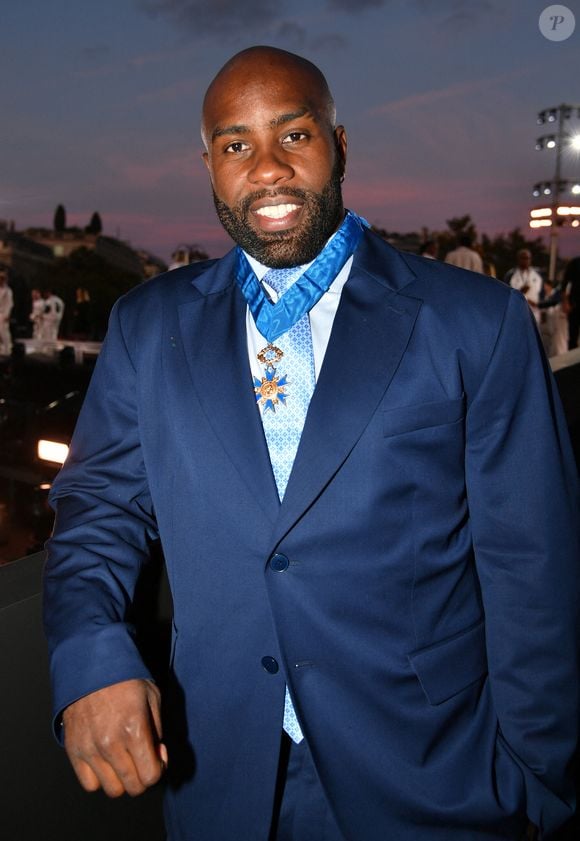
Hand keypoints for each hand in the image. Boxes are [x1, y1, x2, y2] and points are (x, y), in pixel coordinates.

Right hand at [62, 678, 167, 797]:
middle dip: (143, 777)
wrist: (91, 665)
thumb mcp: (152, 697)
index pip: (151, 776)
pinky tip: (106, 761)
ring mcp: (90, 749)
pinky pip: (89, 784)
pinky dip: (100, 778)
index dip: (159, 768)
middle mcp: (110, 744)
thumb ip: (157, 731)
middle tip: (142, 758)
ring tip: (124, 760)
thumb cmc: (125, 679)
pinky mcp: (74, 750)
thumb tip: (157, 756)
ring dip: (122, 779)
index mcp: (134, 730)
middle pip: (133, 787)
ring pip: (112, 789)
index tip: (157, 754)